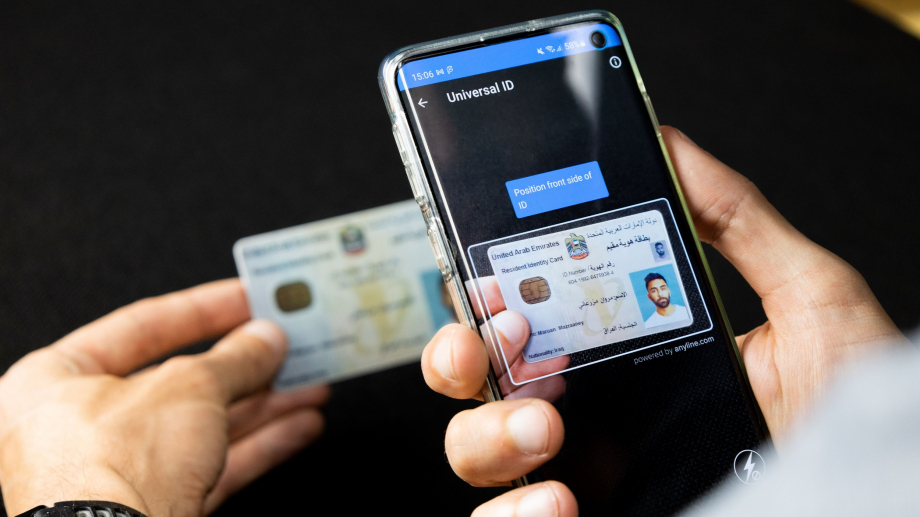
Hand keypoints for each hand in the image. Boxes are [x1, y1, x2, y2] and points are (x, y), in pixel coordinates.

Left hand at [0, 279, 328, 516]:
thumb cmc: (112, 471)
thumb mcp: (190, 386)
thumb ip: (235, 357)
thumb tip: (265, 339)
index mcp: (55, 381)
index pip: (142, 326)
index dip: (205, 307)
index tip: (248, 298)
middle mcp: (78, 427)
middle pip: (182, 379)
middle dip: (246, 364)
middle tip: (286, 345)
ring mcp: (116, 473)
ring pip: (205, 426)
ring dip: (265, 404)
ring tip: (310, 386)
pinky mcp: (151, 507)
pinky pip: (212, 466)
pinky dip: (258, 445)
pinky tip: (298, 427)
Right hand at [420, 126, 907, 515]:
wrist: (880, 494)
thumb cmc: (855, 406)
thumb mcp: (807, 296)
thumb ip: (738, 218)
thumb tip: (673, 146)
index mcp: (625, 350)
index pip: (528, 318)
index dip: (489, 299)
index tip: (493, 282)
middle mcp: (593, 412)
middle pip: (480, 380)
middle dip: (459, 356)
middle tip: (491, 344)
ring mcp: (586, 470)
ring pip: (476, 451)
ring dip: (485, 434)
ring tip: (546, 431)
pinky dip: (512, 514)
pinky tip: (556, 499)